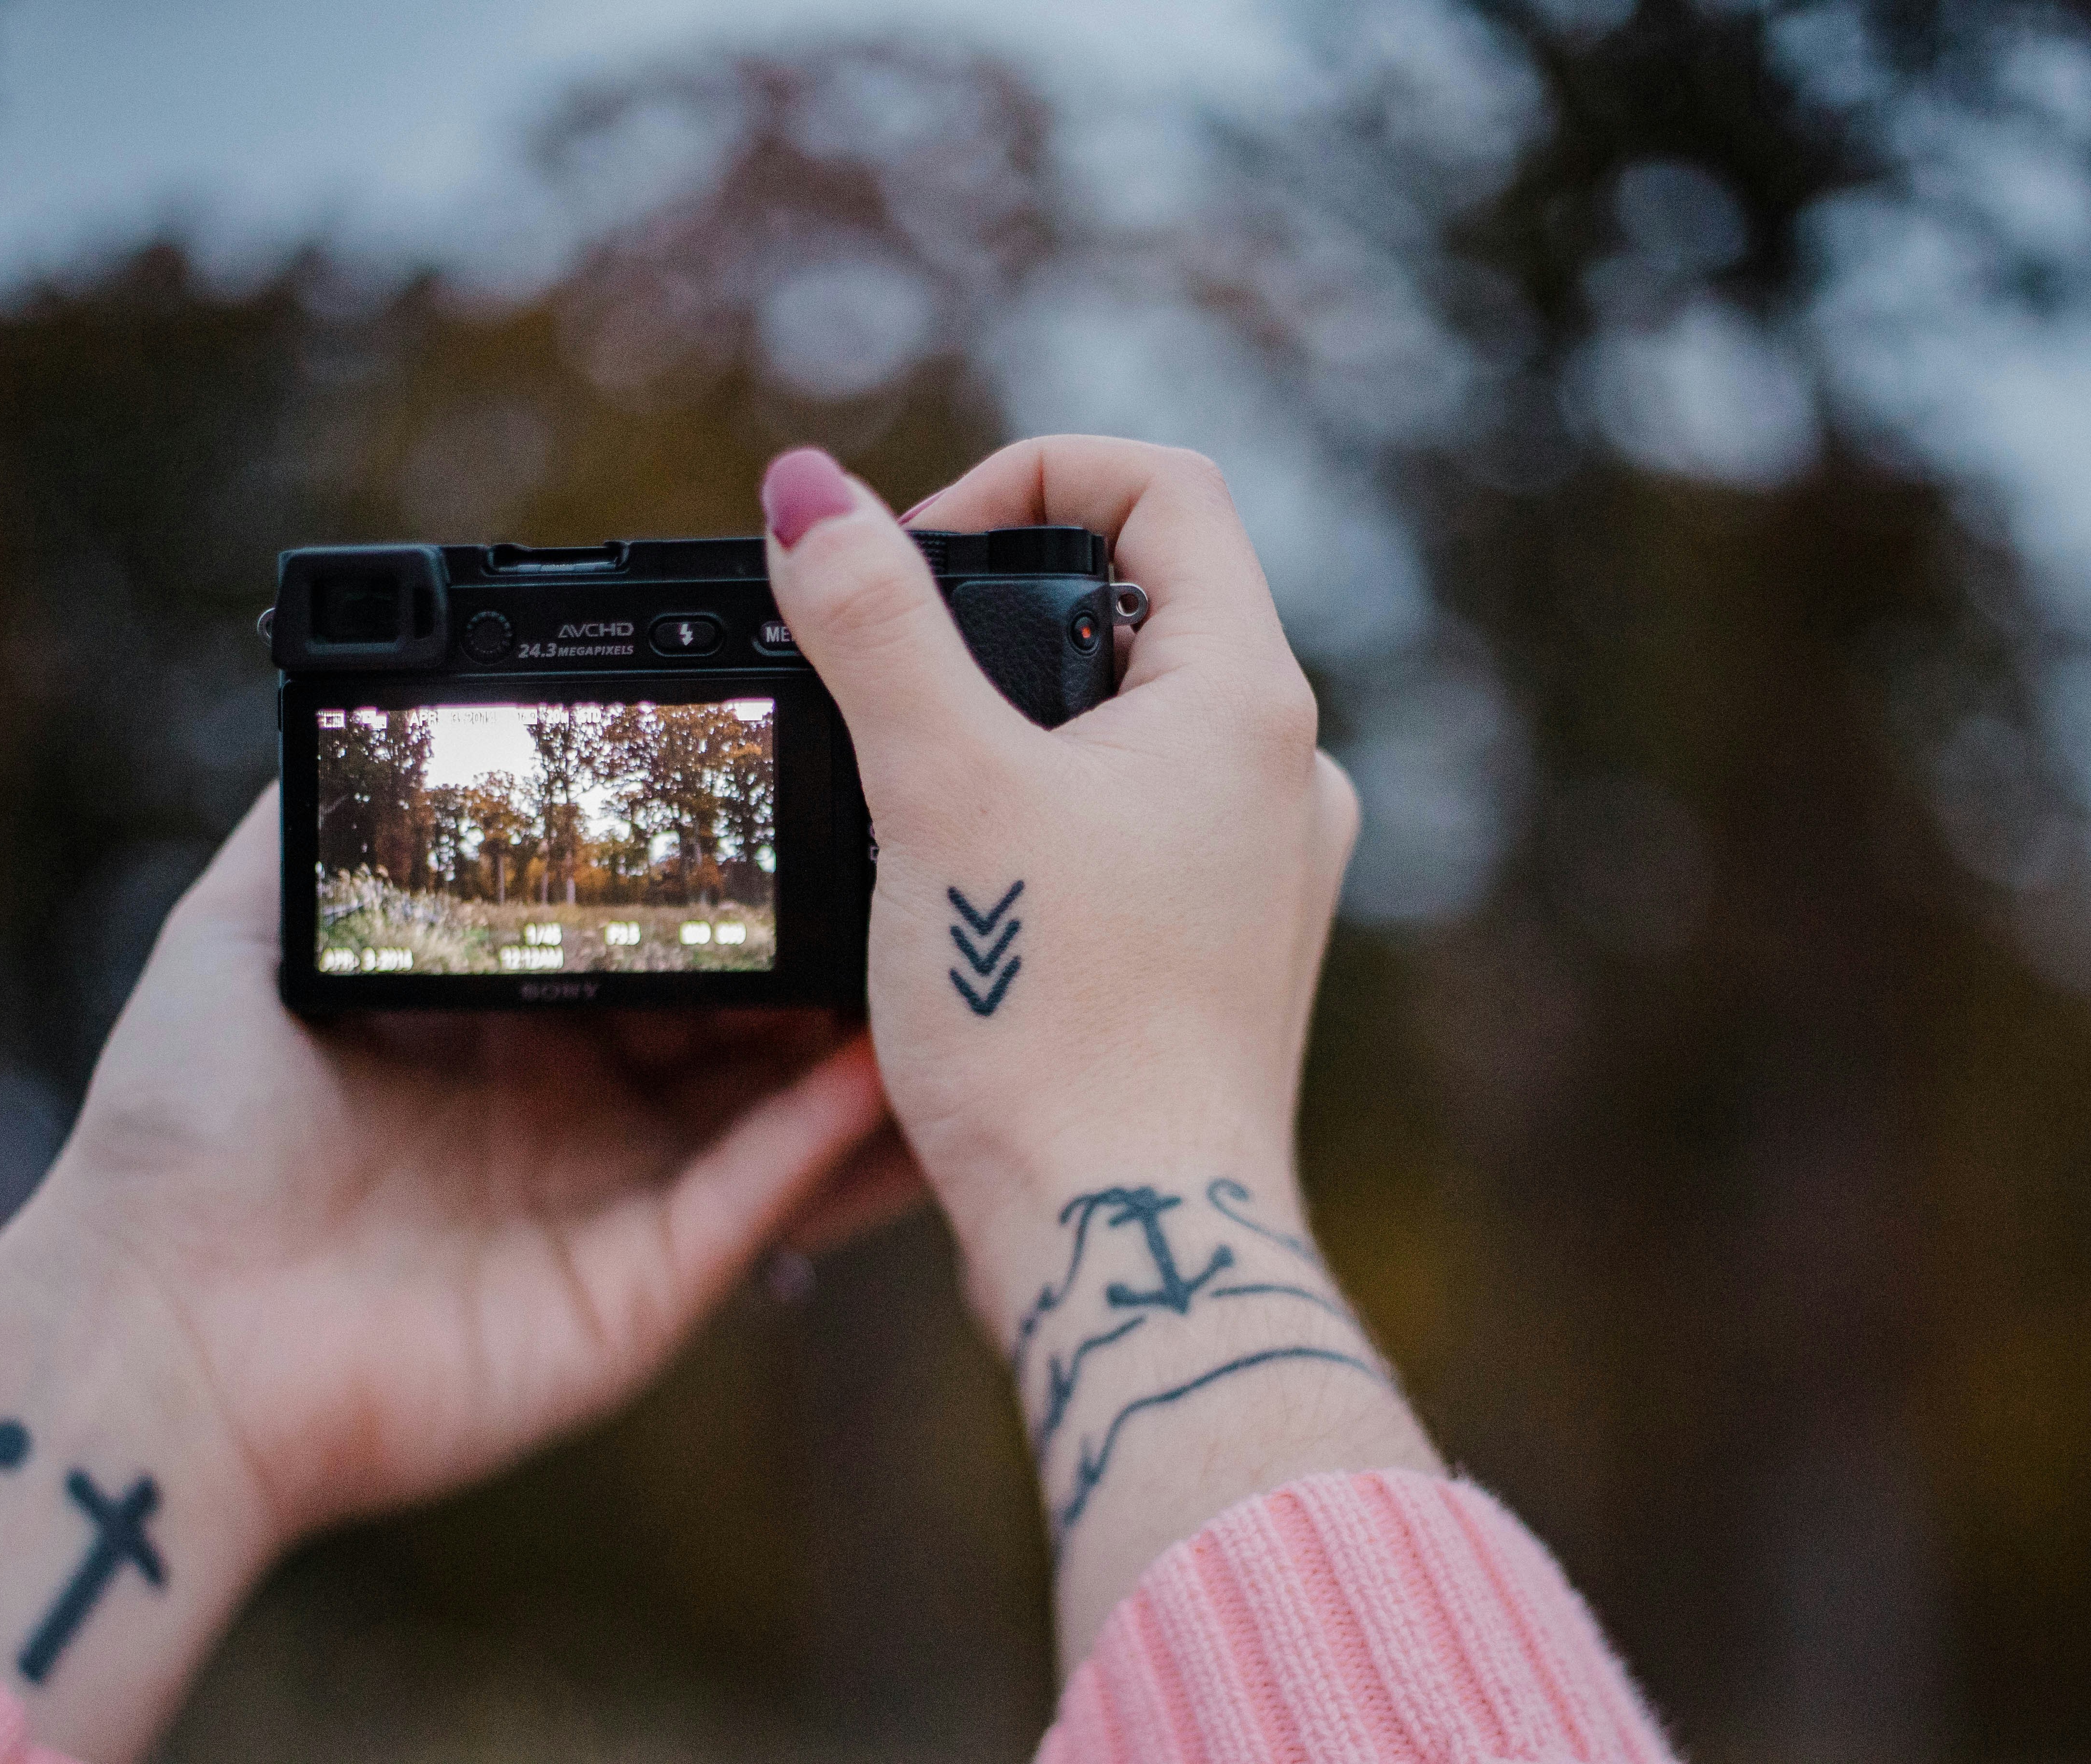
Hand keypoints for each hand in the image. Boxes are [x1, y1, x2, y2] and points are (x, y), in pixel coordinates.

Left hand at [0, 788, 887, 1757]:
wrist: (154, 1343)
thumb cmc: (177, 1146)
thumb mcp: (236, 939)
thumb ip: (321, 824)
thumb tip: (367, 702)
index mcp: (501, 1024)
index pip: (645, 936)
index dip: (720, 877)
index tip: (792, 790)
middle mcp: (573, 1106)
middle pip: (734, 1011)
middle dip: (818, 945)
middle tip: (900, 860)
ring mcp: (617, 1199)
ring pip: (776, 1101)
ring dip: (855, 1033)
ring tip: (938, 950)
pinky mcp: (643, 1288)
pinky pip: (760, 1195)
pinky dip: (830, 1131)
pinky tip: (887, 1056)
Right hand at [760, 438, 1438, 1666]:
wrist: (1123, 1240)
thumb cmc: (1054, 1024)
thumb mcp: (939, 788)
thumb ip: (872, 623)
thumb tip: (808, 490)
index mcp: (1247, 700)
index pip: (1168, 489)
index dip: (1032, 476)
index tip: (916, 555)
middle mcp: (1282, 773)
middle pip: (1142, 604)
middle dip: (1000, 610)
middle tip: (887, 673)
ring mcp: (1261, 870)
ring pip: (1129, 727)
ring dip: (1014, 725)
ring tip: (909, 793)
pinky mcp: (1220, 952)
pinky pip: (1129, 830)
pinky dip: (1042, 820)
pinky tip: (960, 886)